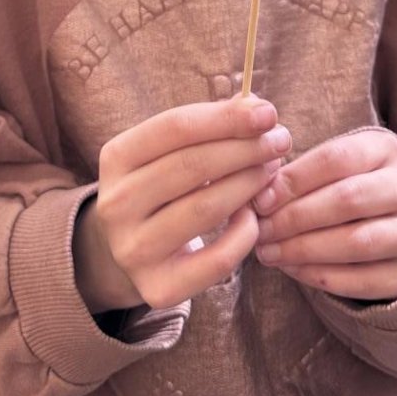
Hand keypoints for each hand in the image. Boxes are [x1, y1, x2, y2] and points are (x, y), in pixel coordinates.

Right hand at [74, 96, 291, 312]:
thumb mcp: (168, 151)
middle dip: (245, 149)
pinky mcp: (158, 288)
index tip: (267, 113)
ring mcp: (134, 249)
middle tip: (280, 140)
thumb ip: (208, 127)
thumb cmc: (160, 186)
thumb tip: (256, 108)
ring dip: (249, 183)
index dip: (225, 118)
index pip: (175, 127)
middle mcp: (116, 204)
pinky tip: (253, 214)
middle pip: (192, 166)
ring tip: (271, 169)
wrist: (126, 250)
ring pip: (205, 209)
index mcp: (116, 158)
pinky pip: (218, 259)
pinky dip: (245, 233)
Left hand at [252, 128, 396, 300]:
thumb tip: (260, 196)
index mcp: (386, 149)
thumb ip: (304, 173)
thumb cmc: (358, 185)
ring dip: (305, 250)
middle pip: (347, 200)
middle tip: (262, 231)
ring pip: (357, 243)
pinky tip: (294, 270)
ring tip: (270, 253)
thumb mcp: (340, 165)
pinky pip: (365, 280)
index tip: (261, 200)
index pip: (336, 158)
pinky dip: (322, 276)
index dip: (294, 180)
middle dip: (296, 218)